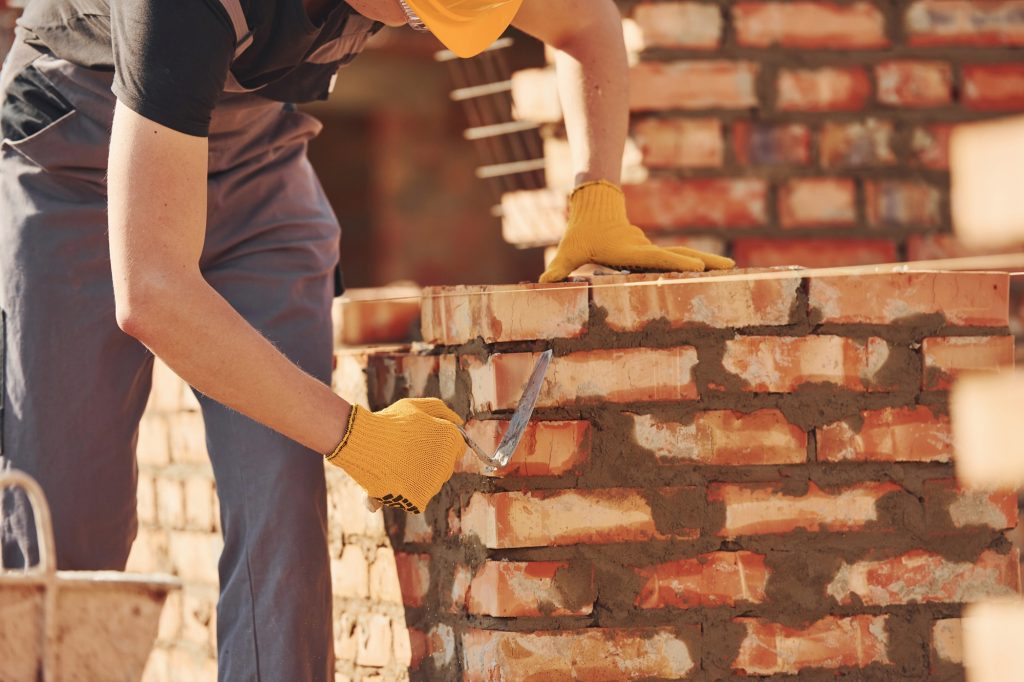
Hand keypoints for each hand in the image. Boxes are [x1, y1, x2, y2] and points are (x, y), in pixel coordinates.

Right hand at [325, 398, 463, 513]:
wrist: (362, 441)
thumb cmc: (389, 421)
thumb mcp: (415, 406)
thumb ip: (441, 411)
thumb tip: (460, 422)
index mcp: (450, 439)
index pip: (458, 447)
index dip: (441, 443)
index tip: (422, 441)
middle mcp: (447, 462)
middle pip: (446, 465)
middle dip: (431, 459)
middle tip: (407, 450)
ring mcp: (434, 482)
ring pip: (433, 481)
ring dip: (419, 474)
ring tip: (397, 462)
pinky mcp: (420, 497)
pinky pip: (420, 495)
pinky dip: (409, 489)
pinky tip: (394, 476)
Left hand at [539, 180, 735, 282]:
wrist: (594, 207)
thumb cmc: (579, 233)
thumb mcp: (568, 251)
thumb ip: (557, 267)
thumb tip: (541, 281)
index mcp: (629, 251)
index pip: (655, 258)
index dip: (674, 263)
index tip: (697, 267)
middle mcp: (644, 250)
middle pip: (679, 256)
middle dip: (705, 262)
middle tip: (730, 268)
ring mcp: (651, 250)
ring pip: (683, 256)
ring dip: (706, 263)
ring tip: (731, 269)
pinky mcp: (652, 252)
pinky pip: (677, 259)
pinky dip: (696, 264)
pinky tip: (712, 272)